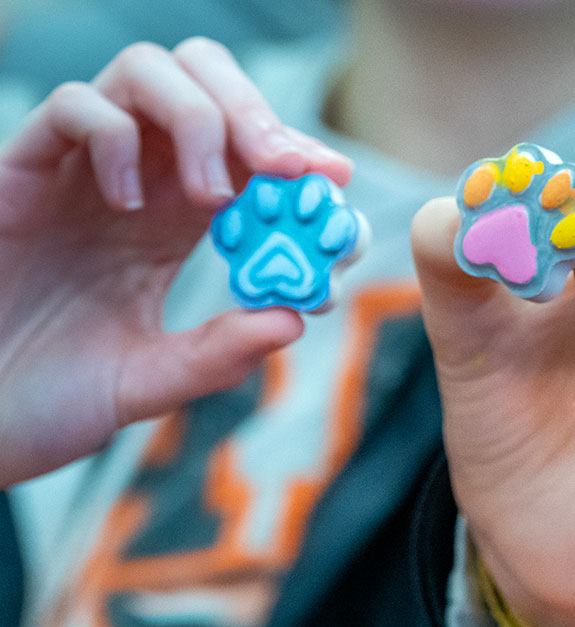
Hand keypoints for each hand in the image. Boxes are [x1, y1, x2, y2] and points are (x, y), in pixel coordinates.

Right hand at [0, 38, 350, 484]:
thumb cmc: (49, 398)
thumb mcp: (149, 383)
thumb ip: (216, 355)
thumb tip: (293, 319)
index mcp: (180, 221)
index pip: (252, 155)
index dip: (300, 156)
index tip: (335, 183)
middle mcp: (139, 182)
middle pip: (208, 86)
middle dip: (260, 114)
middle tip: (289, 167)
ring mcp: (81, 171)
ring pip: (148, 72)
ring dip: (200, 119)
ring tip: (214, 194)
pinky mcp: (22, 171)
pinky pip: (73, 107)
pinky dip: (115, 136)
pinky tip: (129, 204)